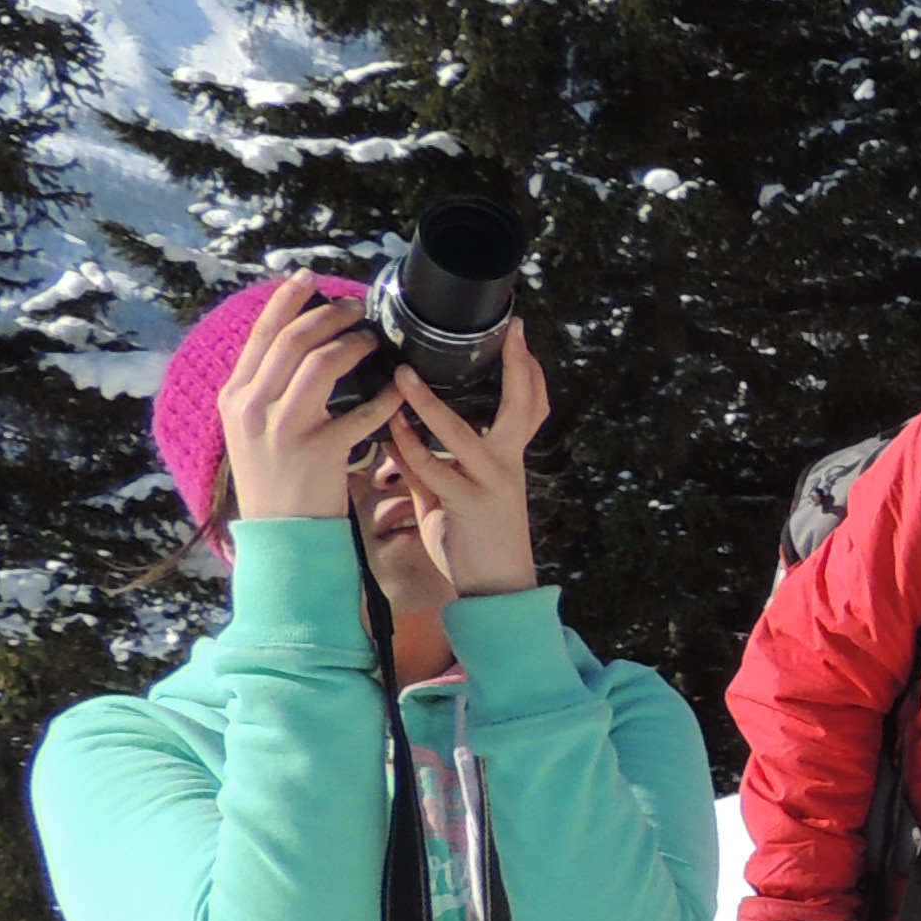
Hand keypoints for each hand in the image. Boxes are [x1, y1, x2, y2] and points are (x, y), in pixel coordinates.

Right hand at [213, 276, 406, 524]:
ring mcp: (284, 430)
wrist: (281, 536)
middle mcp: (253, 408)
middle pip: (291, 341)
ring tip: (373, 338)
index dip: (285, 301)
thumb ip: (266, 388)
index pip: (260, 336)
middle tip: (355, 305)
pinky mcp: (318, 453)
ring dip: (352, 344)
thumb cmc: (276, 480)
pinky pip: (359, 413)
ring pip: (319, 365)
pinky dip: (383, 398)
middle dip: (326, 314)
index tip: (307, 277)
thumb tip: (293, 343)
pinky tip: (398, 389)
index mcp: (236, 397)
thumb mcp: (254, 429)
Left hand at [371, 324, 546, 597]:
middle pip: (522, 407)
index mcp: (509, 458)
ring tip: (404, 375)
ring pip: (461, 433)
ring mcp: (490, 483)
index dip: (528, 371)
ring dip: (428, 403)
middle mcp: (507, 464)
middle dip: (517, 368)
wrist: (497, 588)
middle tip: (510, 332)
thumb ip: (432, 464)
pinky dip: (409, 447)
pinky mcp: (468, 505)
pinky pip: (433, 469)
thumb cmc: (476, 541)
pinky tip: (391, 429)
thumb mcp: (455, 495)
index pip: (530, 406)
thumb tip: (399, 433)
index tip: (517, 336)